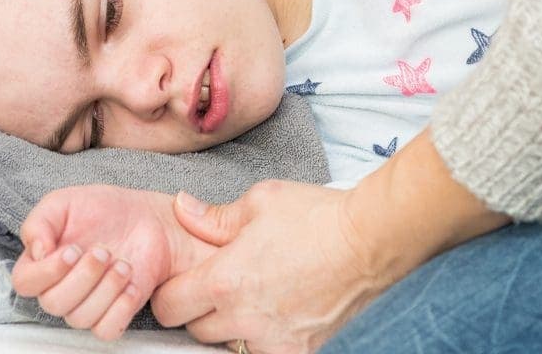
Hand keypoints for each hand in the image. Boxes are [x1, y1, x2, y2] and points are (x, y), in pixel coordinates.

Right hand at [11, 185, 215, 340]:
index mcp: (43, 263)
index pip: (25, 283)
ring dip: (105, 289)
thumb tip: (36, 252)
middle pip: (53, 303)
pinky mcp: (113, 313)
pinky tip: (131, 285)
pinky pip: (106, 330)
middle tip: (103, 251)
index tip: (72, 249)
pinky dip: (119, 309)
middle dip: (82, 276)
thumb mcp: (64, 202)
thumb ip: (39, 222)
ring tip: (123, 264)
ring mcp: (87, 303)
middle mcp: (61, 288)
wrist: (146, 217)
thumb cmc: (102, 209)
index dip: (46, 271)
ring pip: (80, 318)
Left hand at [150, 182, 393, 353]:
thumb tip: (182, 209)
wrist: (372, 241)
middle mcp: (244, 319)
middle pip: (196, 331)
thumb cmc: (318, 217)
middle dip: (203, 310)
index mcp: (224, 281)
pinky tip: (282, 313)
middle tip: (226, 286)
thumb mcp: (261, 202)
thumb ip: (213, 216)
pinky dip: (268, 338)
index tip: (187, 283)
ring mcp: (274, 341)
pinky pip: (267, 352)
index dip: (173, 293)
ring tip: (260, 297)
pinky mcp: (302, 352)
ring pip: (231, 345)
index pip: (169, 307)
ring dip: (236, 327)